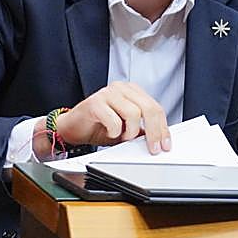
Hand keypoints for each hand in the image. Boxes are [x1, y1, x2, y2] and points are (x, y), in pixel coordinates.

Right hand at [54, 81, 171, 152]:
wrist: (72, 128)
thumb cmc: (98, 126)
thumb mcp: (126, 129)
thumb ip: (141, 130)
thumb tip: (159, 140)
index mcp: (132, 91)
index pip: (155, 107)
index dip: (163, 128)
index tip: (165, 144)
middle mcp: (122, 88)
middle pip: (149, 108)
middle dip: (154, 132)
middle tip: (153, 148)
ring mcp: (108, 93)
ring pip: (134, 114)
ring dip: (129, 132)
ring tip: (121, 137)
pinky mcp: (95, 102)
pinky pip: (114, 121)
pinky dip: (114, 132)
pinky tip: (108, 133)